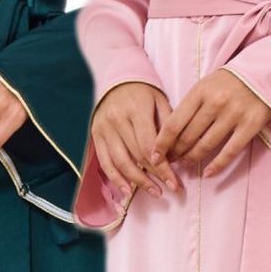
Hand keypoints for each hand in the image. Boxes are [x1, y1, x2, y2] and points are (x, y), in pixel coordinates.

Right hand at [89, 81, 176, 196]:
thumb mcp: (160, 101)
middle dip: (155, 175)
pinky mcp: (96, 136)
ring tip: (155, 191)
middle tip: (170, 188)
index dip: (162, 165)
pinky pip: (105, 162)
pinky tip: (127, 190)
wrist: (117, 79)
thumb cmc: (143, 92)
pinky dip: (116, 178)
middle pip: (136, 155)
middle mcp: (117, 120)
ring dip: (138, 181)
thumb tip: (174, 156)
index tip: (174, 179)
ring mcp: (104, 129)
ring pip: (120, 162)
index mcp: (135, 110)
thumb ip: (167, 125)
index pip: (149, 145)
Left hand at [154, 70, 270, 179]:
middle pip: (188, 137)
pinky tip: (208, 173)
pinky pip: (230, 151)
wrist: (264, 73)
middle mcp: (215, 103)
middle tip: (172, 160)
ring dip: (193, 159)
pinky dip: (217, 165)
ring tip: (186, 164)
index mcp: (200, 92)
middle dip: (176, 152)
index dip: (162, 143)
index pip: (173, 124)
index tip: (154, 155)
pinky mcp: (250, 125)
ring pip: (205, 145)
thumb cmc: (229, 82)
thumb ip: (190, 106)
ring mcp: (233, 114)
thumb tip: (172, 134)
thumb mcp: (205, 86)